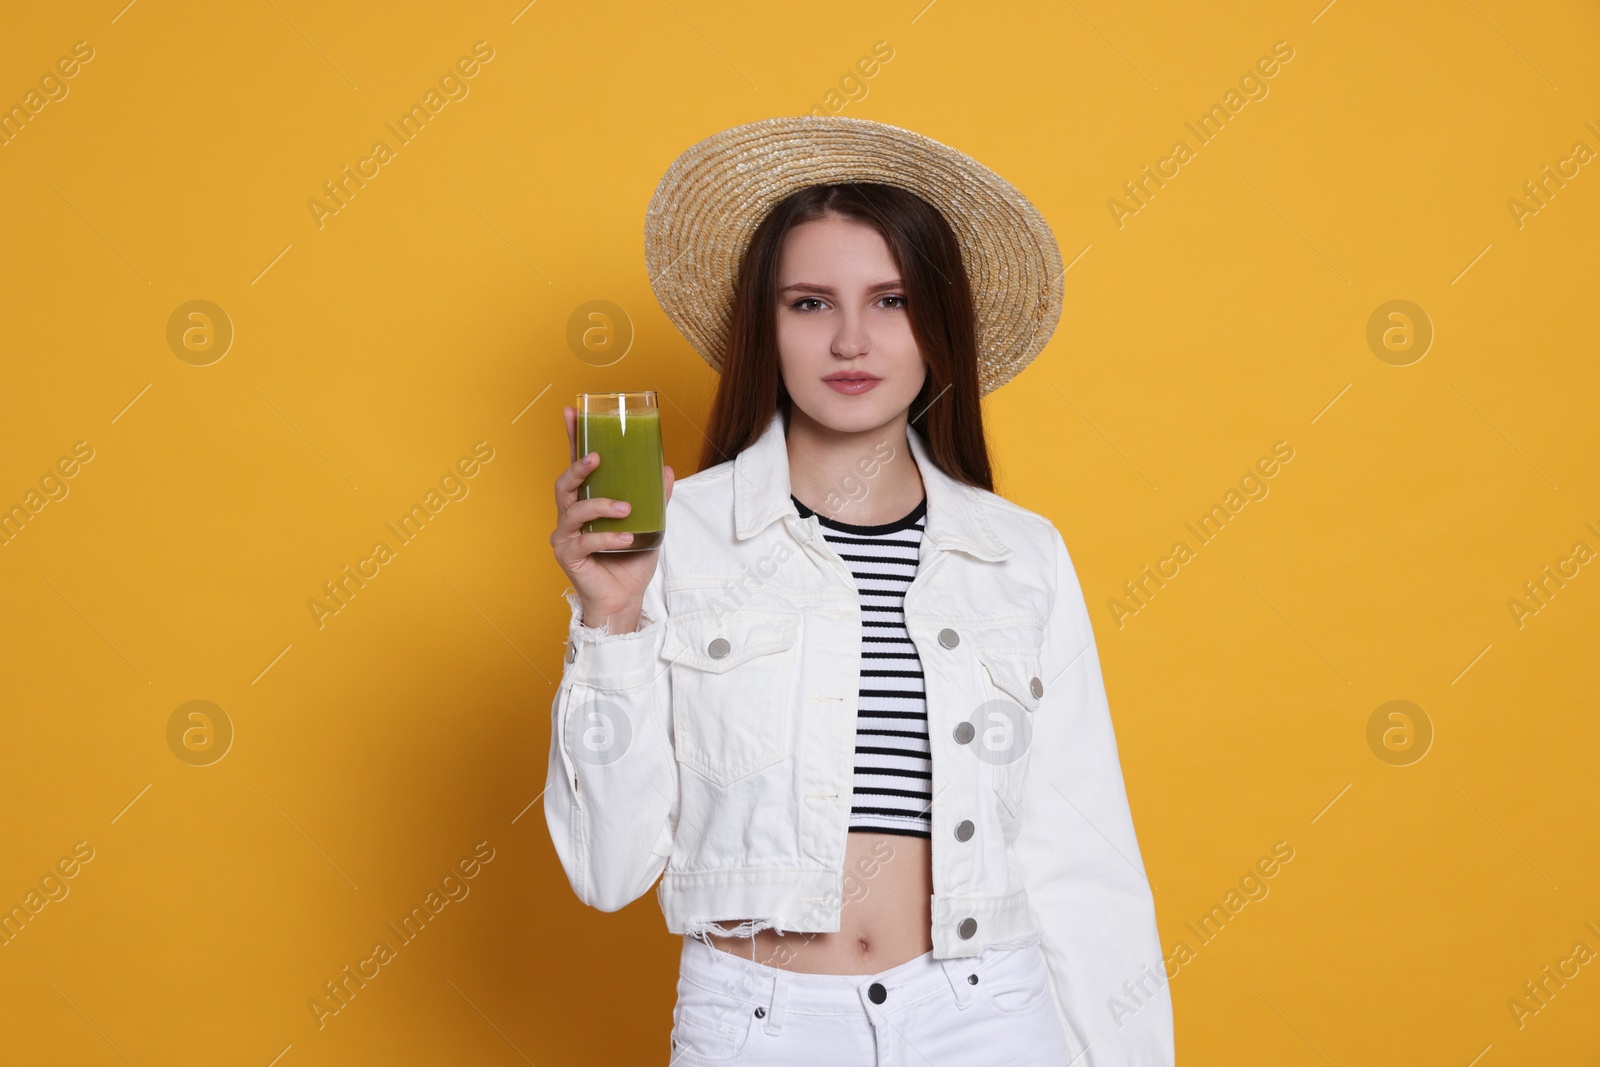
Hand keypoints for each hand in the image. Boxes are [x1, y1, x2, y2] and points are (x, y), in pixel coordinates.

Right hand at [550, 404, 673, 632]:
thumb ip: (655, 498)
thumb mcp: (650, 524)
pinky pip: (586, 541)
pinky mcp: (568, 556)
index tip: (571, 412)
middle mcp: (570, 515)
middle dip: (577, 467)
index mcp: (586, 502)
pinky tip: (627, 538)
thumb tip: (666, 468)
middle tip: (597, 458)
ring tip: (626, 508)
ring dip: (600, 505)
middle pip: (564, 483)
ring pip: (573, 510)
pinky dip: (608, 537)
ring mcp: (566, 536)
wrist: (625, 599)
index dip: (573, 438)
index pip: (576, 464)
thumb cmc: (631, 560)